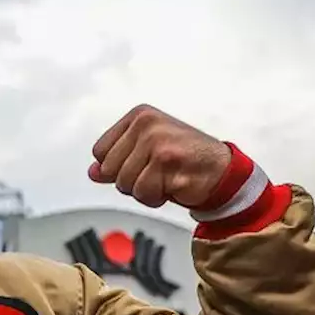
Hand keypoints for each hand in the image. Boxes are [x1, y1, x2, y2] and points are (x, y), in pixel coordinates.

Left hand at [90, 105, 231, 208]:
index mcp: (138, 116)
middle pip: (110, 170)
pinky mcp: (167, 162)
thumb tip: (93, 172)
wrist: (221, 171)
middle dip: (131, 181)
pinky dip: (157, 198)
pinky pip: (144, 193)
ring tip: (166, 178)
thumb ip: (117, 160)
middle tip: (156, 173)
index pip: (100, 152)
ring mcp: (157, 142)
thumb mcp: (145, 153)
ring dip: (145, 191)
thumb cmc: (184, 160)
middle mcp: (146, 124)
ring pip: (125, 183)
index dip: (117, 167)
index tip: (141, 163)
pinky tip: (174, 185)